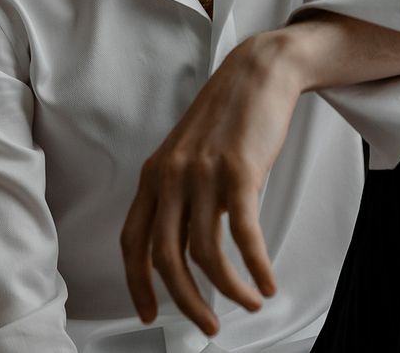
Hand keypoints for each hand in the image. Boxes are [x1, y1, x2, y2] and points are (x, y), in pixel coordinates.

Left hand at [120, 30, 301, 337]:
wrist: (257, 73)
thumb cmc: (227, 117)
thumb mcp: (189, 156)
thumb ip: (182, 199)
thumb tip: (188, 253)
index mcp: (154, 174)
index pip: (132, 241)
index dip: (137, 284)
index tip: (148, 314)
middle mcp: (171, 175)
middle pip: (166, 258)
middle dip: (186, 301)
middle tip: (207, 325)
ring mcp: (203, 173)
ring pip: (207, 254)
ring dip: (230, 290)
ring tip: (249, 302)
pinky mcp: (238, 171)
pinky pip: (244, 236)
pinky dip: (255, 268)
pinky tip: (266, 282)